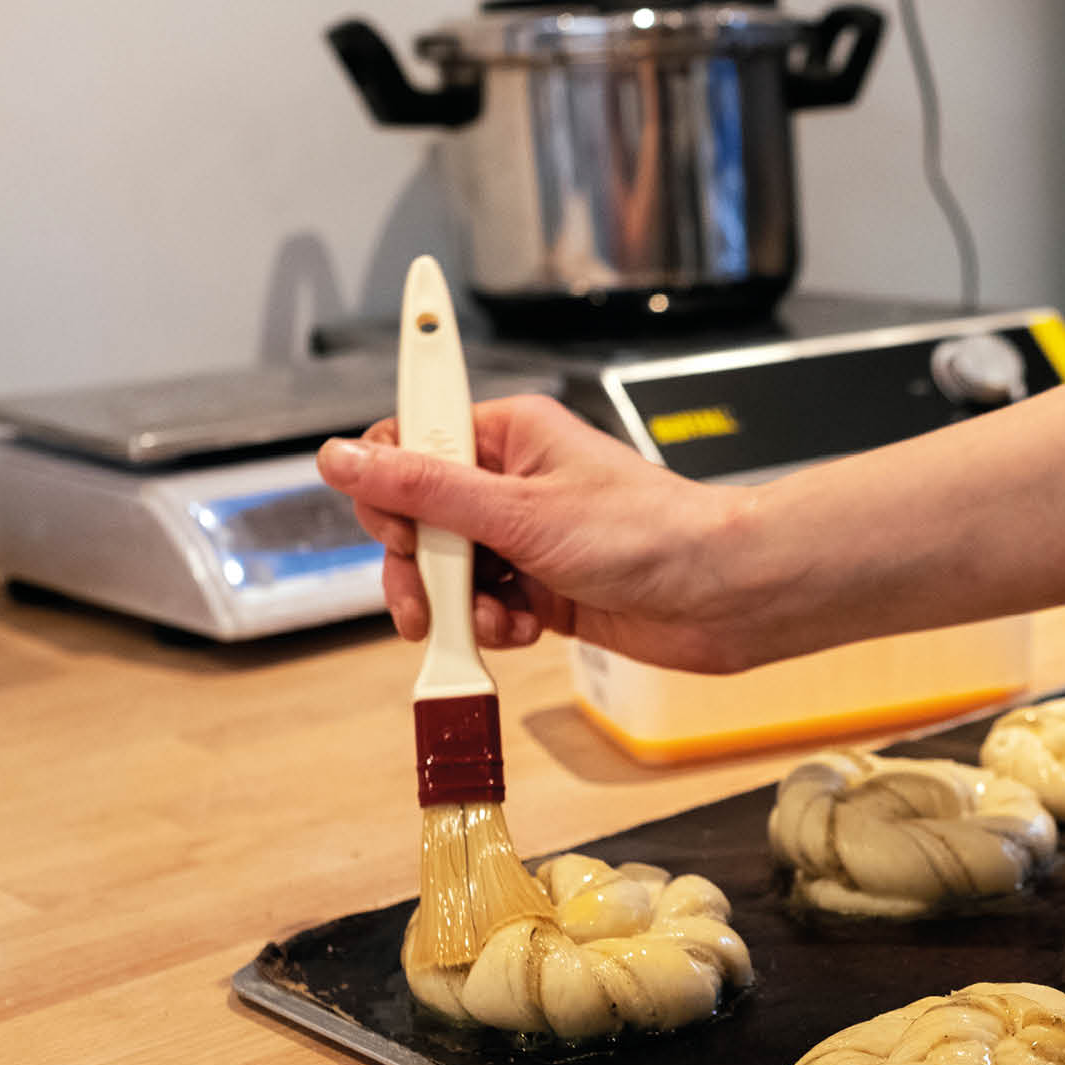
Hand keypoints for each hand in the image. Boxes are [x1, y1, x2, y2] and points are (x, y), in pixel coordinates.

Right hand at [317, 395, 776, 672]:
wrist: (723, 596)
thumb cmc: (648, 535)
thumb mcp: (519, 512)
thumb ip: (423, 489)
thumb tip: (341, 458)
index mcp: (508, 435)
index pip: (410, 442)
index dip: (389, 492)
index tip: (398, 531)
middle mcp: (514, 481)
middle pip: (419, 519)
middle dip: (419, 567)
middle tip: (431, 600)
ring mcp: (529, 537)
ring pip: (450, 571)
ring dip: (459, 605)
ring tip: (497, 621)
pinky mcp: (546, 586)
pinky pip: (488, 607)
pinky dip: (496, 625)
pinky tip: (527, 629)